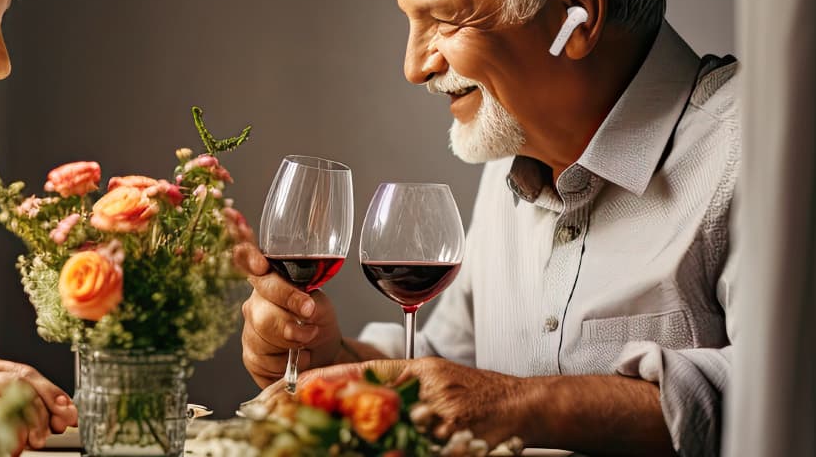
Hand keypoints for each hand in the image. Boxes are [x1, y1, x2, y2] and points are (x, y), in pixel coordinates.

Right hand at [0, 354, 78, 448]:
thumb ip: (8, 408)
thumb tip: (47, 422)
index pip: (27, 374)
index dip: (52, 392)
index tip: (68, 411)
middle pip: (23, 379)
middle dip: (47, 403)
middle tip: (59, 424)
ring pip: (9, 394)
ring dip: (29, 419)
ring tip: (36, 439)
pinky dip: (3, 430)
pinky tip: (12, 442)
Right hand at [234, 241, 345, 387]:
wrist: (322, 353)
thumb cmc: (318, 323)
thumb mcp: (322, 308)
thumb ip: (312, 303)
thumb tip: (305, 307)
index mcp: (270, 281)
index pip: (250, 263)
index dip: (249, 260)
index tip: (261, 266)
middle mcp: (254, 303)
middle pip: (261, 312)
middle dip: (289, 326)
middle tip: (311, 332)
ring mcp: (249, 329)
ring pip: (262, 339)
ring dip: (291, 346)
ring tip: (304, 344)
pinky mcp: (249, 355)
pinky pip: (263, 361)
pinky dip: (285, 364)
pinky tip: (292, 358)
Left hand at [299, 358, 525, 442]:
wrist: (525, 404)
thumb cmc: (479, 394)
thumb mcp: (437, 377)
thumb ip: (401, 383)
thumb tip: (355, 392)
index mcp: (418, 368)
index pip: (361, 369)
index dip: (323, 379)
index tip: (290, 389)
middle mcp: (425, 384)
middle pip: (365, 403)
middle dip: (332, 418)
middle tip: (299, 428)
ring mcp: (440, 409)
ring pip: (388, 430)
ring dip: (365, 442)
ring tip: (341, 445)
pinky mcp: (453, 432)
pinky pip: (417, 446)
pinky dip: (405, 450)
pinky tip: (399, 451)